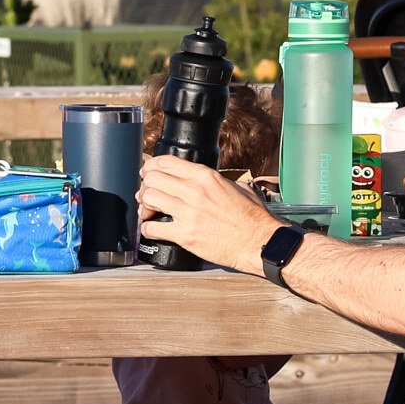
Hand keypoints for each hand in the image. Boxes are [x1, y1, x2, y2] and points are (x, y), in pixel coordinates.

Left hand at [136, 154, 285, 272]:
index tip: (149, 174)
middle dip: (145, 186)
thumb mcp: (237, 187)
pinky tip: (152, 229)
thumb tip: (204, 180)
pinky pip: (152, 228)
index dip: (152, 167)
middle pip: (152, 178)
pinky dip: (147, 229)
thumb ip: (216, 180)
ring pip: (149, 199)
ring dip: (144, 205)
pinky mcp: (185, 235)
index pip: (166, 162)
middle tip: (147, 194)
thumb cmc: (252, 218)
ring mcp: (189, 213)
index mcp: (206, 176)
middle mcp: (194, 191)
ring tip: (149, 212)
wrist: (260, 242)